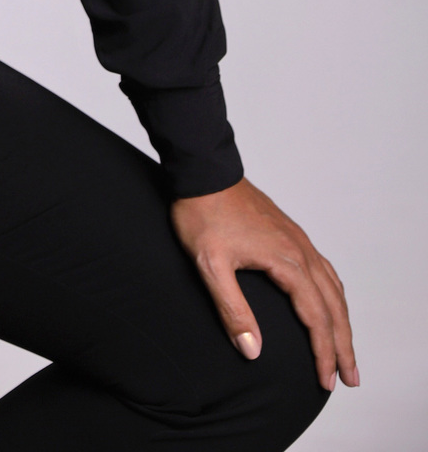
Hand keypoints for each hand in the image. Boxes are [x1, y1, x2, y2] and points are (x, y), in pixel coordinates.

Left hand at [171, 177, 357, 391]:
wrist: (201, 170)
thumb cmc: (202, 214)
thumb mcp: (210, 266)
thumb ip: (232, 310)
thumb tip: (253, 351)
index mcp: (286, 260)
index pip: (316, 318)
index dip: (323, 353)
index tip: (326, 382)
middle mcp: (300, 249)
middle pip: (333, 305)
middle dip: (343, 345)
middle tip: (351, 378)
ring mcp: (296, 238)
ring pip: (332, 286)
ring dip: (342, 320)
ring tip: (346, 348)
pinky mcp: (288, 231)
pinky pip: (323, 268)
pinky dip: (333, 293)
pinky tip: (329, 300)